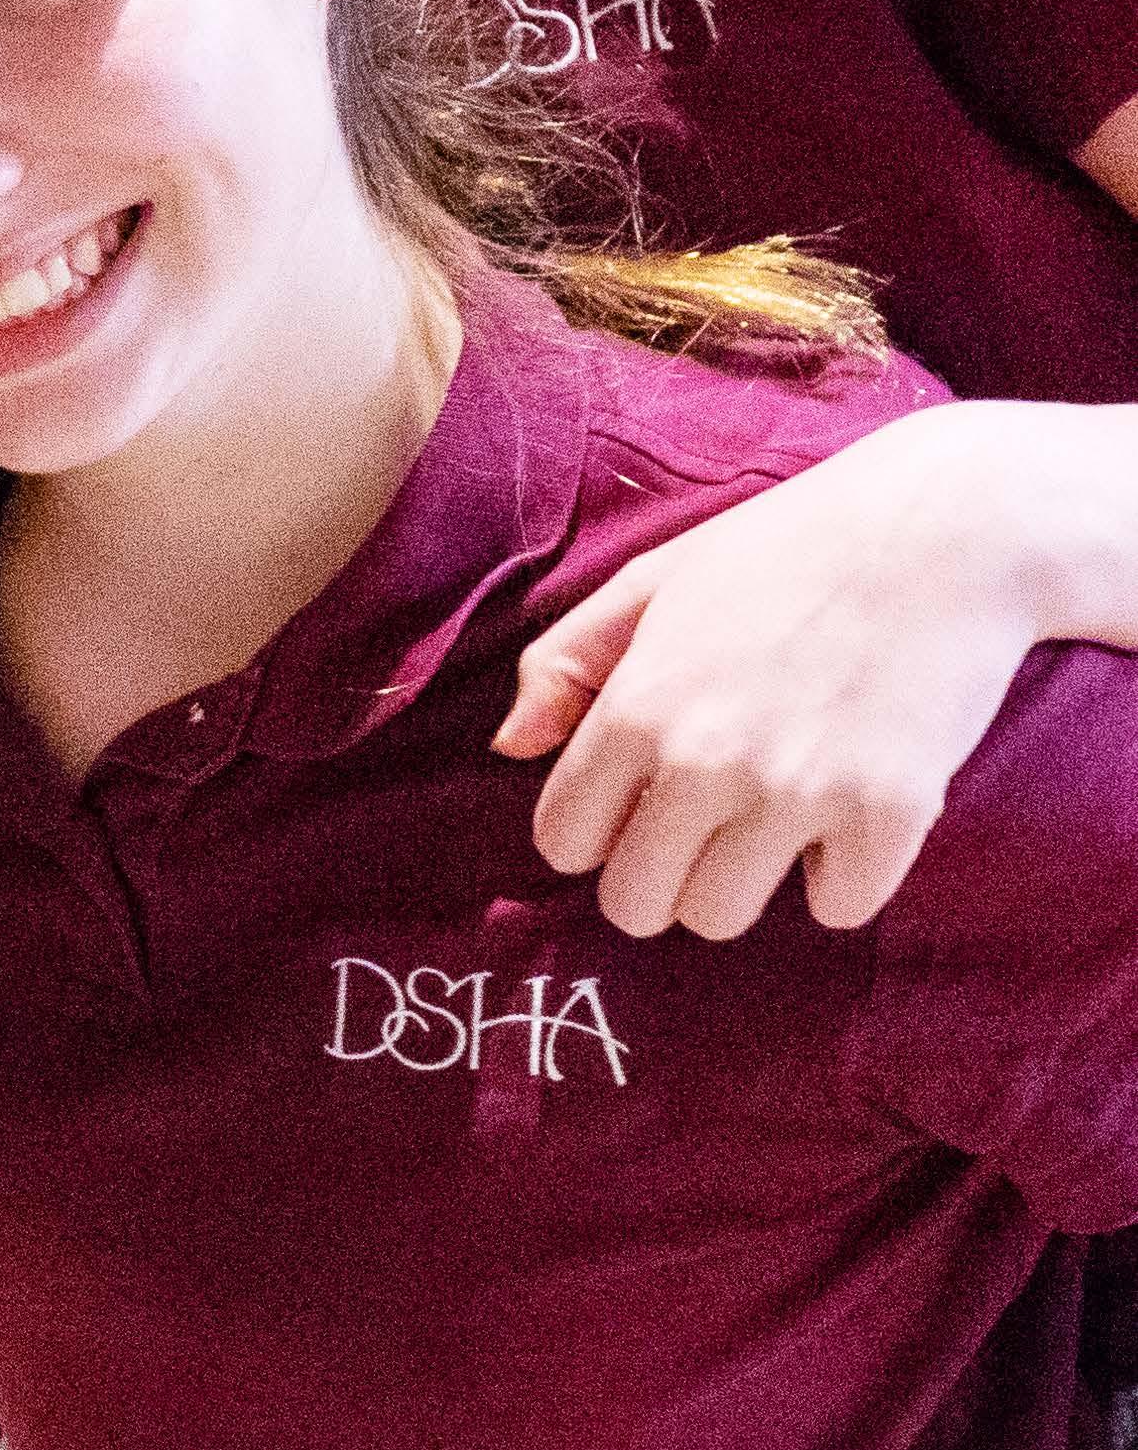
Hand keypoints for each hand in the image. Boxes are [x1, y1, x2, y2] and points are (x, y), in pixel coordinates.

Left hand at [494, 404, 1056, 936]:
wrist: (941, 530)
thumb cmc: (785, 550)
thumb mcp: (653, 581)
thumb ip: (566, 662)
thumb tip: (508, 748)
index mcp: (636, 707)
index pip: (563, 842)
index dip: (593, 832)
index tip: (633, 804)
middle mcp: (706, 761)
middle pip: (636, 905)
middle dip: (659, 876)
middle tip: (703, 828)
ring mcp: (798, 793)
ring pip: (723, 919)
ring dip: (743, 881)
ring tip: (775, 814)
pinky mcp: (889, 816)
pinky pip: (836, 908)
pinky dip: (844, 875)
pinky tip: (851, 810)